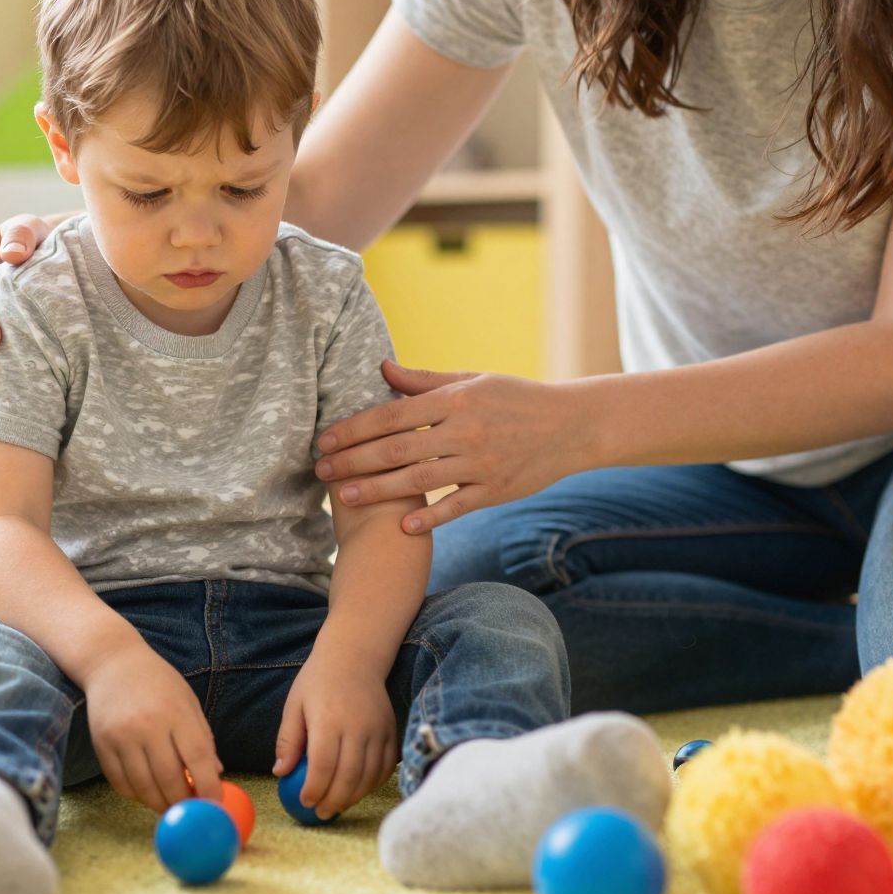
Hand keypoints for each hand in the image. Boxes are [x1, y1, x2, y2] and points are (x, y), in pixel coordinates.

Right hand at [78, 642, 222, 813]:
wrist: (112, 662)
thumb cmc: (157, 682)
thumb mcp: (187, 701)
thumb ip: (202, 737)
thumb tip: (216, 774)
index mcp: (176, 712)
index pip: (197, 758)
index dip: (208, 787)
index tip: (214, 805)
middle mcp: (147, 725)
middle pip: (169, 779)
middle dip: (183, 803)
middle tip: (191, 811)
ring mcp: (121, 736)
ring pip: (143, 787)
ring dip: (159, 804)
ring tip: (170, 806)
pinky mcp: (101, 744)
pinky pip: (120, 782)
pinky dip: (136, 795)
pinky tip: (146, 792)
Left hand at [272, 647, 396, 818]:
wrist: (355, 657)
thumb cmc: (318, 681)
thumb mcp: (294, 705)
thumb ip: (288, 740)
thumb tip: (280, 773)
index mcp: (328, 720)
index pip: (323, 765)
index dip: (314, 789)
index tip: (304, 802)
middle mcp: (357, 727)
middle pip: (349, 776)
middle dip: (334, 800)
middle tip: (321, 813)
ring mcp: (378, 730)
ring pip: (369, 775)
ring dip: (354, 796)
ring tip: (338, 806)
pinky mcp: (391, 731)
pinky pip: (386, 766)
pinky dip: (373, 783)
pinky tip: (359, 790)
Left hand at [315, 360, 573, 533]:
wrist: (572, 425)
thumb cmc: (516, 397)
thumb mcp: (473, 380)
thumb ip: (425, 380)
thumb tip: (382, 367)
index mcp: (455, 400)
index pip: (393, 415)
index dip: (355, 428)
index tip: (326, 439)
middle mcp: (464, 431)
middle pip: (397, 449)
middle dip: (354, 460)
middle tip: (321, 471)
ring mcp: (480, 463)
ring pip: (418, 480)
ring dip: (377, 490)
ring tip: (345, 497)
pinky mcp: (496, 490)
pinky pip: (456, 507)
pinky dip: (429, 518)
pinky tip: (401, 526)